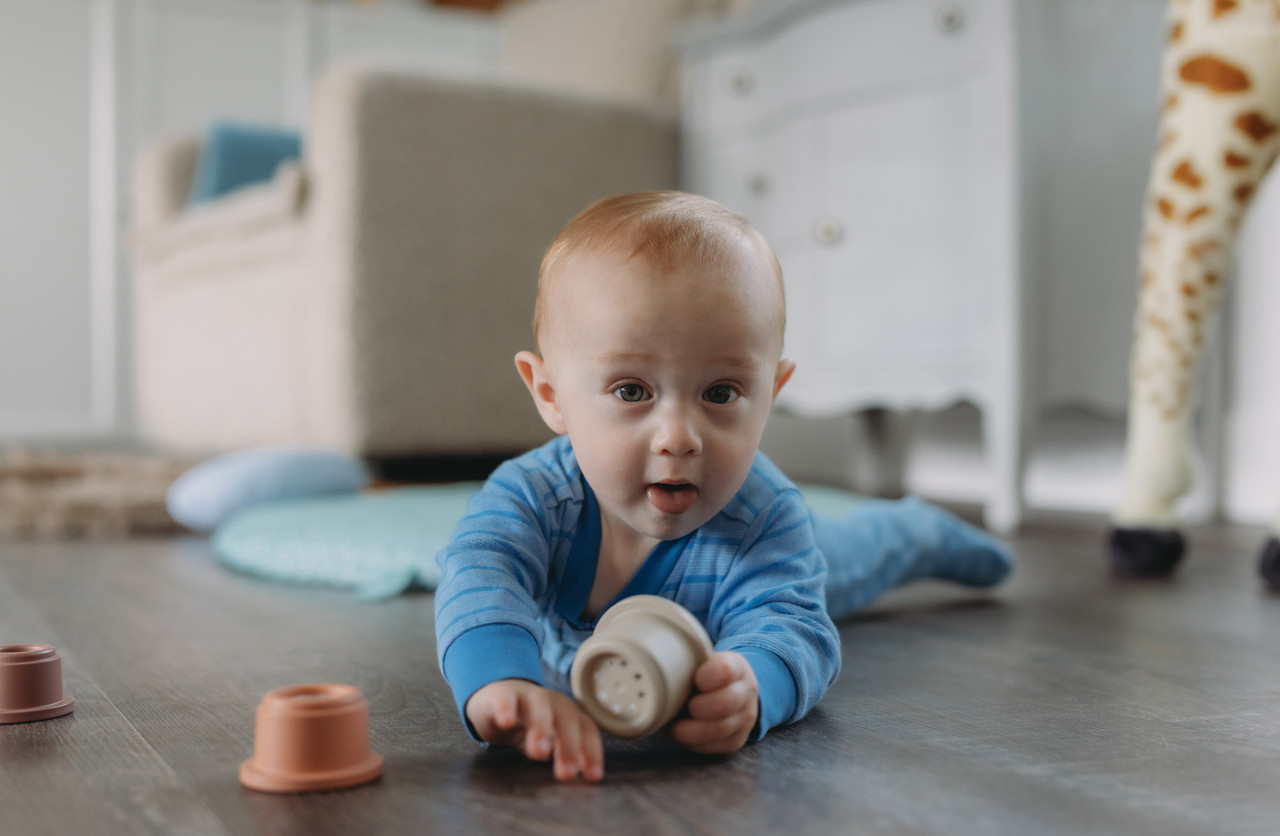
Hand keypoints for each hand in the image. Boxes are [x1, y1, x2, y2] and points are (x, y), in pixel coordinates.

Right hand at [465, 679, 604, 781]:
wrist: (496, 699)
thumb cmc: (529, 726)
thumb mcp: (549, 742)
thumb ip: (563, 755)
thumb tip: (577, 776)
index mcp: (569, 714)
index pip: (587, 730)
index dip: (592, 752)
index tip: (593, 777)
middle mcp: (552, 703)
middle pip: (567, 719)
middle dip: (569, 746)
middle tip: (567, 774)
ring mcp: (527, 697)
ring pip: (539, 708)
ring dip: (541, 729)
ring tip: (539, 753)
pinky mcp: (501, 695)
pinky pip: (505, 699)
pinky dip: (506, 709)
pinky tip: (506, 722)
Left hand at [668, 651, 758, 753]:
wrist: (734, 689)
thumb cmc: (708, 673)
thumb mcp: (704, 660)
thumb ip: (687, 660)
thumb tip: (650, 664)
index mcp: (736, 667)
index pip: (726, 670)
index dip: (707, 676)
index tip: (695, 679)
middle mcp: (745, 693)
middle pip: (725, 703)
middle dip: (698, 708)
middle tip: (685, 706)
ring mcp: (743, 719)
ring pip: (720, 729)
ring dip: (691, 730)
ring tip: (674, 726)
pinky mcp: (736, 740)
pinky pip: (715, 747)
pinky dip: (693, 743)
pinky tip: (681, 734)